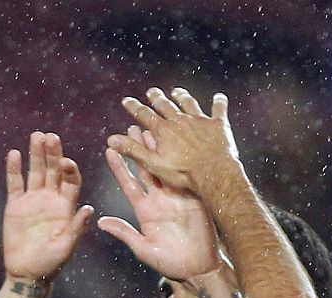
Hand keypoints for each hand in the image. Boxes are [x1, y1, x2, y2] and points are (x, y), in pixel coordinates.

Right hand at [1, 132, 93, 282]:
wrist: (27, 273)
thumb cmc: (51, 263)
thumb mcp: (67, 247)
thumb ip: (76, 228)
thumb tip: (88, 209)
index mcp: (67, 206)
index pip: (71, 181)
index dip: (69, 169)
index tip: (65, 161)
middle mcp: (51, 199)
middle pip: (54, 170)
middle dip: (53, 153)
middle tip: (51, 136)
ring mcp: (33, 200)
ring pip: (35, 172)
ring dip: (36, 154)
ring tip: (36, 136)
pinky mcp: (15, 206)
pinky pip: (15, 184)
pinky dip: (14, 169)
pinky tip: (14, 154)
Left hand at [96, 125, 219, 280]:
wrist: (197, 269)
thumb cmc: (168, 264)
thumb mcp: (143, 248)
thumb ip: (124, 233)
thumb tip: (100, 222)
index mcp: (145, 211)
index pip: (129, 184)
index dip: (120, 167)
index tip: (110, 150)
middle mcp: (160, 200)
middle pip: (147, 170)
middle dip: (139, 149)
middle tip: (131, 127)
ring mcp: (178, 197)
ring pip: (166, 168)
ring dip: (159, 149)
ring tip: (151, 128)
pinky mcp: (194, 198)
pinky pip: (186, 176)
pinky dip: (181, 160)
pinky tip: (176, 143)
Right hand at [108, 88, 237, 192]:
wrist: (213, 173)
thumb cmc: (182, 173)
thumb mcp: (153, 164)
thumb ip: (133, 150)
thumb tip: (112, 140)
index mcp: (163, 130)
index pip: (145, 115)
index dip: (134, 107)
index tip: (127, 101)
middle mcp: (180, 120)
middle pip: (166, 106)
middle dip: (157, 98)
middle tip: (152, 92)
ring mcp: (200, 121)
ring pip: (189, 103)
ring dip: (182, 96)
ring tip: (177, 92)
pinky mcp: (217, 125)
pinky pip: (218, 109)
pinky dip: (219, 102)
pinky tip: (219, 97)